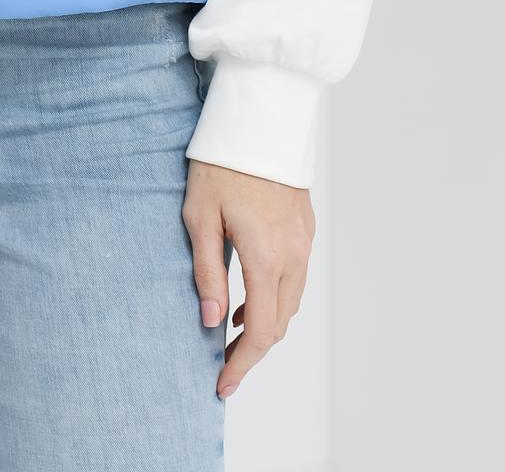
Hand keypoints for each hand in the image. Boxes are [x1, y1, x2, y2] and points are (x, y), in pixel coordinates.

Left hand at [182, 160, 314, 398]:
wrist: (258, 118)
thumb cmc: (222, 163)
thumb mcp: (200, 218)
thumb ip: (207, 273)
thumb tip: (212, 322)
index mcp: (266, 258)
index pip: (261, 332)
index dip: (242, 365)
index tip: (223, 385)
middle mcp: (293, 255)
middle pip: (281, 323)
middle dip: (254, 350)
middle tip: (224, 364)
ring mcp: (304, 240)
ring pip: (291, 301)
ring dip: (267, 322)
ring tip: (233, 330)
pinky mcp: (305, 225)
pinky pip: (296, 275)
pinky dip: (276, 295)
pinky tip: (250, 292)